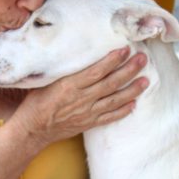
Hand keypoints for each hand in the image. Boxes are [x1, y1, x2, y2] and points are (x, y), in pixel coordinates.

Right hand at [13, 47, 148, 147]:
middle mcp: (81, 99)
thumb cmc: (37, 101)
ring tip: (145, 80)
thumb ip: (65, 70)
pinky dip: (123, 111)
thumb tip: (79, 54)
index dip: (113, 60)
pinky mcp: (89, 123)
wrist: (33, 129)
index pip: (97, 71)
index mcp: (70, 85)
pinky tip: (134, 104)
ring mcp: (87, 112)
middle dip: (129, 70)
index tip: (125, 49)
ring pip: (115, 100)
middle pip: (111, 83)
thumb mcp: (47, 80)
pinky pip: (110, 117)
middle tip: (143, 59)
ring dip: (132, 90)